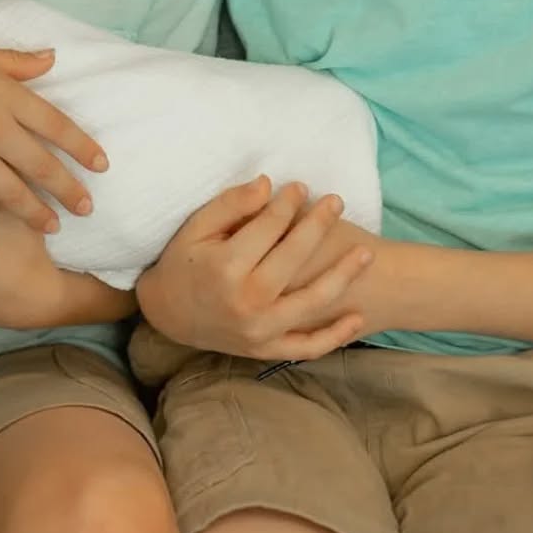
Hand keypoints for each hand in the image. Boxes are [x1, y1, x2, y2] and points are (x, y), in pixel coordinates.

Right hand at [0, 40, 106, 262]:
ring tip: (53, 228)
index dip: (82, 146)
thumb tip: (52, 58)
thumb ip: (15, 62)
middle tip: (88, 209)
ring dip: (36, 213)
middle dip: (68, 189)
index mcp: (8, 97)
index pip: (57, 125)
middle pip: (42, 165)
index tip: (102, 164)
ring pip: (13, 193)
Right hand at [135, 176, 373, 360]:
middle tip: (336, 201)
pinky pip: (308, 347)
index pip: (269, 226)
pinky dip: (335, 336)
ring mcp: (260, 329)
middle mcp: (246, 300)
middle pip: (295, 256)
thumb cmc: (182, 263)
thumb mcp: (196, 227)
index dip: (288, 202)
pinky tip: (358, 317)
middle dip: (319, 224)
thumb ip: (230, 204)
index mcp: (225, 266)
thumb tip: (268, 183)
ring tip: (365, 254)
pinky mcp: (266, 350)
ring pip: (313, 301)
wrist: (168, 314)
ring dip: (343, 276)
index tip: (301, 187)